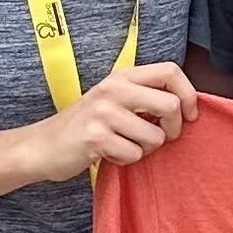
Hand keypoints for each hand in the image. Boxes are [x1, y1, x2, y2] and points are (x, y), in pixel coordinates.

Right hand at [27, 61, 196, 180]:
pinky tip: (110, 154)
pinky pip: (134, 155)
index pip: (171, 71)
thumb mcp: (114, 99)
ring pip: (155, 137)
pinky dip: (127, 161)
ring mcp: (103, 112)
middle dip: (174, 129)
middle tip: (161, 137)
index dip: (189, 94)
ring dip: (146, 149)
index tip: (189, 115)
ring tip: (125, 145)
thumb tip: (187, 105)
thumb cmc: (87, 125)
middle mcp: (113, 89)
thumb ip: (145, 96)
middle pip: (170, 105)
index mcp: (123, 76)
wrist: (43, 145)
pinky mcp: (95, 137)